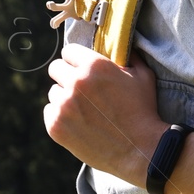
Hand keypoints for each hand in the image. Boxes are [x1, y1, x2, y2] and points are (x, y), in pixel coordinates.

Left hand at [44, 42, 167, 184]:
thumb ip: (129, 55)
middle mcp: (75, 82)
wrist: (141, 150)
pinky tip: (78, 123)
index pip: (68, 51)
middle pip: (55, 68)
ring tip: (84, 110)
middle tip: (81, 89)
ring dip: (65, 98)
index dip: (76, 60)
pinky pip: (49, 112)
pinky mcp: (56, 126)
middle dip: (67, 76)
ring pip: (53, 92)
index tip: (82, 68)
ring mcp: (63, 105)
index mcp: (93, 66)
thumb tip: (122, 44)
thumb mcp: (142, 76)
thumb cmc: (143, 111)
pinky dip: (60, 117)